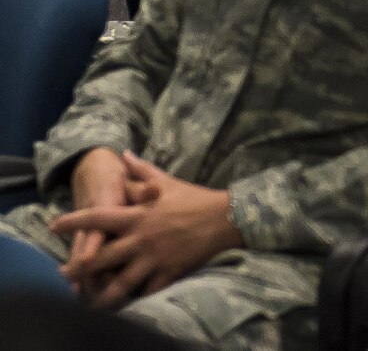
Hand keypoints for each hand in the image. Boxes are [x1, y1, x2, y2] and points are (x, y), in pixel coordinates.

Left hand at [52, 153, 241, 307]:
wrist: (226, 218)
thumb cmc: (193, 198)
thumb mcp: (167, 182)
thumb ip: (142, 171)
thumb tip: (124, 155)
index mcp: (137, 215)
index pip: (97, 217)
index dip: (72, 221)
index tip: (54, 226)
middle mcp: (140, 239)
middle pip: (100, 258)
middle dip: (78, 268)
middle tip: (64, 274)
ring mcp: (153, 258)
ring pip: (120, 283)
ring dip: (101, 294)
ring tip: (89, 301)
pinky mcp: (168, 273)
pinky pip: (146, 290)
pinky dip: (135, 296)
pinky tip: (127, 300)